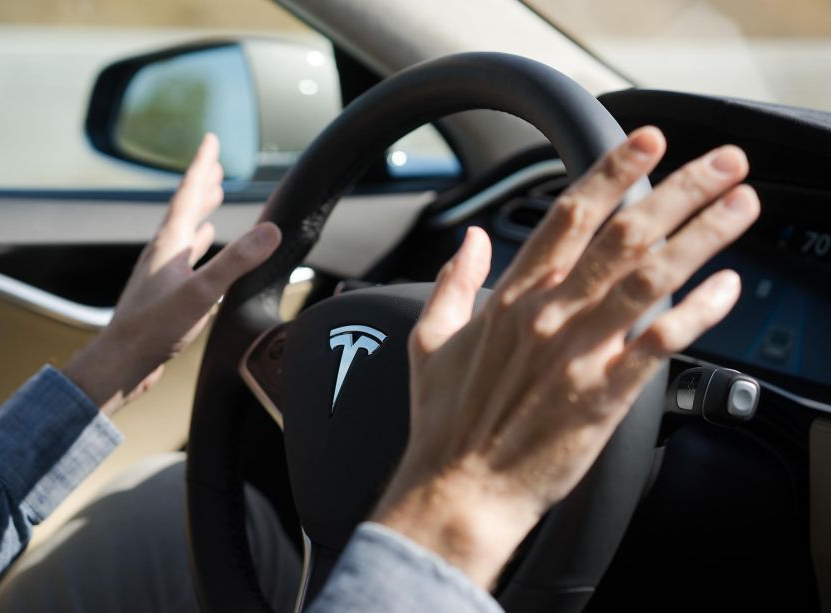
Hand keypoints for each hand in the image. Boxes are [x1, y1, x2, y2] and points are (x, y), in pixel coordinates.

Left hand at [63, 134, 281, 415]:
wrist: (122, 362)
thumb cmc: (155, 328)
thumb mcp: (201, 292)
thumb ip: (236, 261)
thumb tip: (271, 230)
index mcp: (170, 245)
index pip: (188, 195)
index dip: (201, 166)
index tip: (211, 140)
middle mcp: (164, 253)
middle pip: (185, 208)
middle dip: (202, 183)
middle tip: (216, 163)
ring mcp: (162, 273)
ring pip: (184, 232)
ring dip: (200, 211)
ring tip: (213, 196)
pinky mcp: (164, 293)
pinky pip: (185, 257)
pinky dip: (197, 244)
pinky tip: (201, 248)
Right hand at [372, 126, 759, 587]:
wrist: (459, 491)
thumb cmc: (446, 424)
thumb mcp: (429, 341)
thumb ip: (452, 283)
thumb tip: (469, 241)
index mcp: (509, 298)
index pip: (568, 216)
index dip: (612, 173)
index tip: (648, 143)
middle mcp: (547, 316)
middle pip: (622, 236)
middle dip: (679, 190)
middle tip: (723, 162)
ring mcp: (577, 354)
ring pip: (649, 278)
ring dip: (701, 236)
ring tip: (740, 204)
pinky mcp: (602, 397)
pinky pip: (659, 345)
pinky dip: (697, 314)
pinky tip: (730, 288)